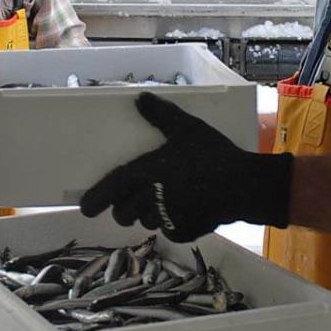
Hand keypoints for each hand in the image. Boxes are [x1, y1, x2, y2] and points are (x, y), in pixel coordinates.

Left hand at [80, 92, 293, 242]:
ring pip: (145, 222)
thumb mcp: (188, 128)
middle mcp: (151, 199)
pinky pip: (168, 232)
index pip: (109, 191)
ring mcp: (167, 219)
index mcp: (146, 173)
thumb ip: (161, 116)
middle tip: (133, 199)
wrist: (244, 185)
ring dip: (147, 215)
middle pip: (122, 214)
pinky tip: (185, 210)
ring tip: (162, 201)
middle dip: (123, 208)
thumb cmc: (214, 154)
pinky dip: (171, 224)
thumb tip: (141, 98)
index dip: (94, 201)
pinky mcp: (183, 232)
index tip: (85, 207)